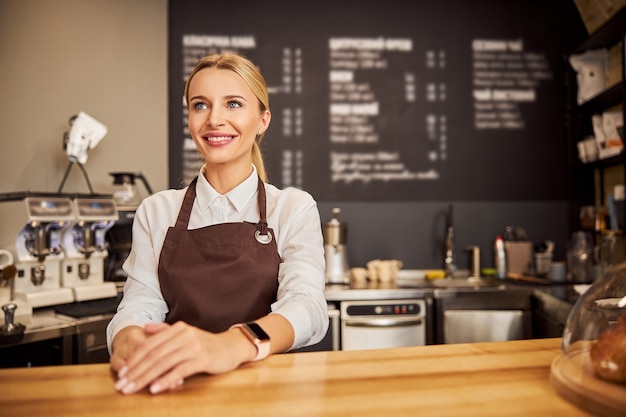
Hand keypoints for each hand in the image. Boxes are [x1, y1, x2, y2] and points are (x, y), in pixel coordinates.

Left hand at [112, 321, 256, 394]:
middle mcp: (184, 335)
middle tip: (122, 385)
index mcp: (178, 329)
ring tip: (133, 389)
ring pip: (164, 363)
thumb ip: (165, 331)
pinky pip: (180, 370)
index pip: (150, 345)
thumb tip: (145, 328)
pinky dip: (166, 380)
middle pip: (154, 355)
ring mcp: (194, 346)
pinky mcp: (202, 358)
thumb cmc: (207, 344)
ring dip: (146, 377)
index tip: (122, 374)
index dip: (134, 359)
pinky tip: (155, 388)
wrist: (231, 347)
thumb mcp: (186, 334)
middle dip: (136, 371)